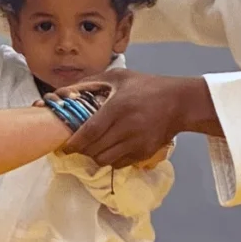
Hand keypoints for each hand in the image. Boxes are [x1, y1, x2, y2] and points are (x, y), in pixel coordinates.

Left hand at [50, 68, 221, 168]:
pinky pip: (118, 164)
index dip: (74, 142)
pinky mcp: (143, 153)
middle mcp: (127, 127)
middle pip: (94, 149)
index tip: (64, 145)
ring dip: (94, 155)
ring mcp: (136, 143)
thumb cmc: (146, 86)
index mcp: (118, 107)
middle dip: (81, 150)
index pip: (89, 132)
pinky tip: (110, 148)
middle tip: (77, 144)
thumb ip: (88, 84)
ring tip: (94, 146)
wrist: (180, 102)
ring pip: (104, 160)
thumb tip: (61, 93)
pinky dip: (110, 159)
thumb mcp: (118, 77)